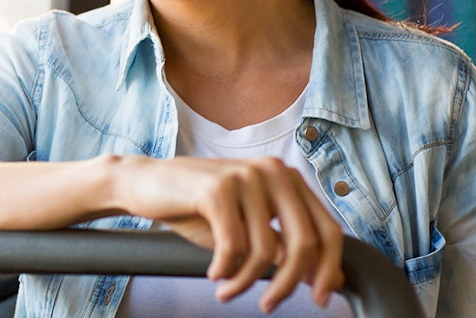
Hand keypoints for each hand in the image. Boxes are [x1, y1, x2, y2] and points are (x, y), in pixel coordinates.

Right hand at [111, 156, 343, 311]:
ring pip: (266, 251)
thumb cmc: (197, 207)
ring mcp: (246, 177)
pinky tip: (214, 273)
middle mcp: (273, 171)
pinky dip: (225, 270)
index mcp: (287, 178)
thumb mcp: (249, 229)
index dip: (328, 269)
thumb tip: (330, 280)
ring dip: (246, 281)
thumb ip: (286, 246)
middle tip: (269, 304)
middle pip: (304, 243)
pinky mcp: (218, 189)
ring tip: (228, 289)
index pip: (329, 229)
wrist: (145, 184)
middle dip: (288, 284)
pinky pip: (234, 247)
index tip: (318, 298)